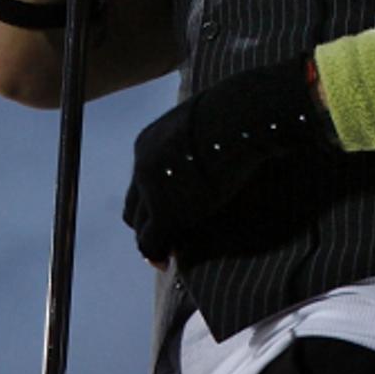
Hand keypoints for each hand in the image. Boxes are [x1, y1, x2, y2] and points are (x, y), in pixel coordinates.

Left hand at [121, 59, 326, 264]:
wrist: (240, 118)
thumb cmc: (240, 113)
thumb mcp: (211, 121)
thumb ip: (205, 135)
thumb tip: (232, 133)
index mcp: (151, 141)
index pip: (142, 180)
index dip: (152, 200)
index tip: (171, 213)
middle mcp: (143, 163)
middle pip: (134, 203)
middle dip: (147, 222)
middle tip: (166, 240)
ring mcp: (151, 188)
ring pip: (139, 225)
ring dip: (154, 239)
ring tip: (168, 253)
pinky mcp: (165, 212)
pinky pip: (152, 242)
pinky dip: (158, 253)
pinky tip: (169, 260)